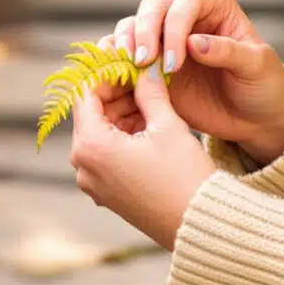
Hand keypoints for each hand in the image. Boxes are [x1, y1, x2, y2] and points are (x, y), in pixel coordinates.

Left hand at [69, 63, 212, 250]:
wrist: (201, 226)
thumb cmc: (184, 176)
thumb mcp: (167, 125)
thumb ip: (149, 91)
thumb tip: (144, 67)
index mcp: (90, 147)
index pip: (86, 94)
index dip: (106, 71)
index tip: (127, 58)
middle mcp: (83, 167)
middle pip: (91, 114)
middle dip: (115, 91)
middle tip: (141, 71)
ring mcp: (94, 183)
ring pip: (101, 132)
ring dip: (122, 111)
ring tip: (151, 92)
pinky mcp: (107, 193)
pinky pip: (108, 153)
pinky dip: (124, 134)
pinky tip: (150, 118)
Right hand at [101, 0, 283, 161]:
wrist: (256, 117)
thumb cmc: (264, 84)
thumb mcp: (257, 67)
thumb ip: (228, 52)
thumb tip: (193, 43)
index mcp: (214, 1)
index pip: (187, 0)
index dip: (175, 27)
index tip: (175, 63)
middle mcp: (186, 12)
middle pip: (153, 7)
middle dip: (144, 32)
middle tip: (143, 63)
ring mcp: (165, 36)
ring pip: (133, 25)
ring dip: (126, 44)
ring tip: (130, 69)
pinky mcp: (151, 62)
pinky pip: (125, 53)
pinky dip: (117, 61)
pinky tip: (118, 77)